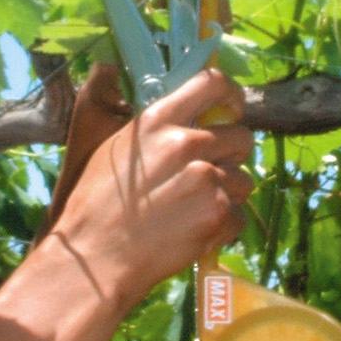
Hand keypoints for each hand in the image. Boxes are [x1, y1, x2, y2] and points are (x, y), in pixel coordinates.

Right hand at [46, 68, 253, 310]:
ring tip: (193, 209)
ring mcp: (206, 180)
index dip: (232, 95)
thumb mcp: (116, 148)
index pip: (213, 83)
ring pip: (244, 180)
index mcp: (158, 120)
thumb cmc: (95, 204)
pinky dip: (223, 226)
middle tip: (208, 173)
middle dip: (231, 155)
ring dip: (227, 194)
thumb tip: (187, 117)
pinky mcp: (218, 215)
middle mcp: (187, 144)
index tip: (232, 109)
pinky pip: (240, 215)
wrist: (95, 257)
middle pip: (242, 136)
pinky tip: (195, 232)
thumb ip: (156, 129)